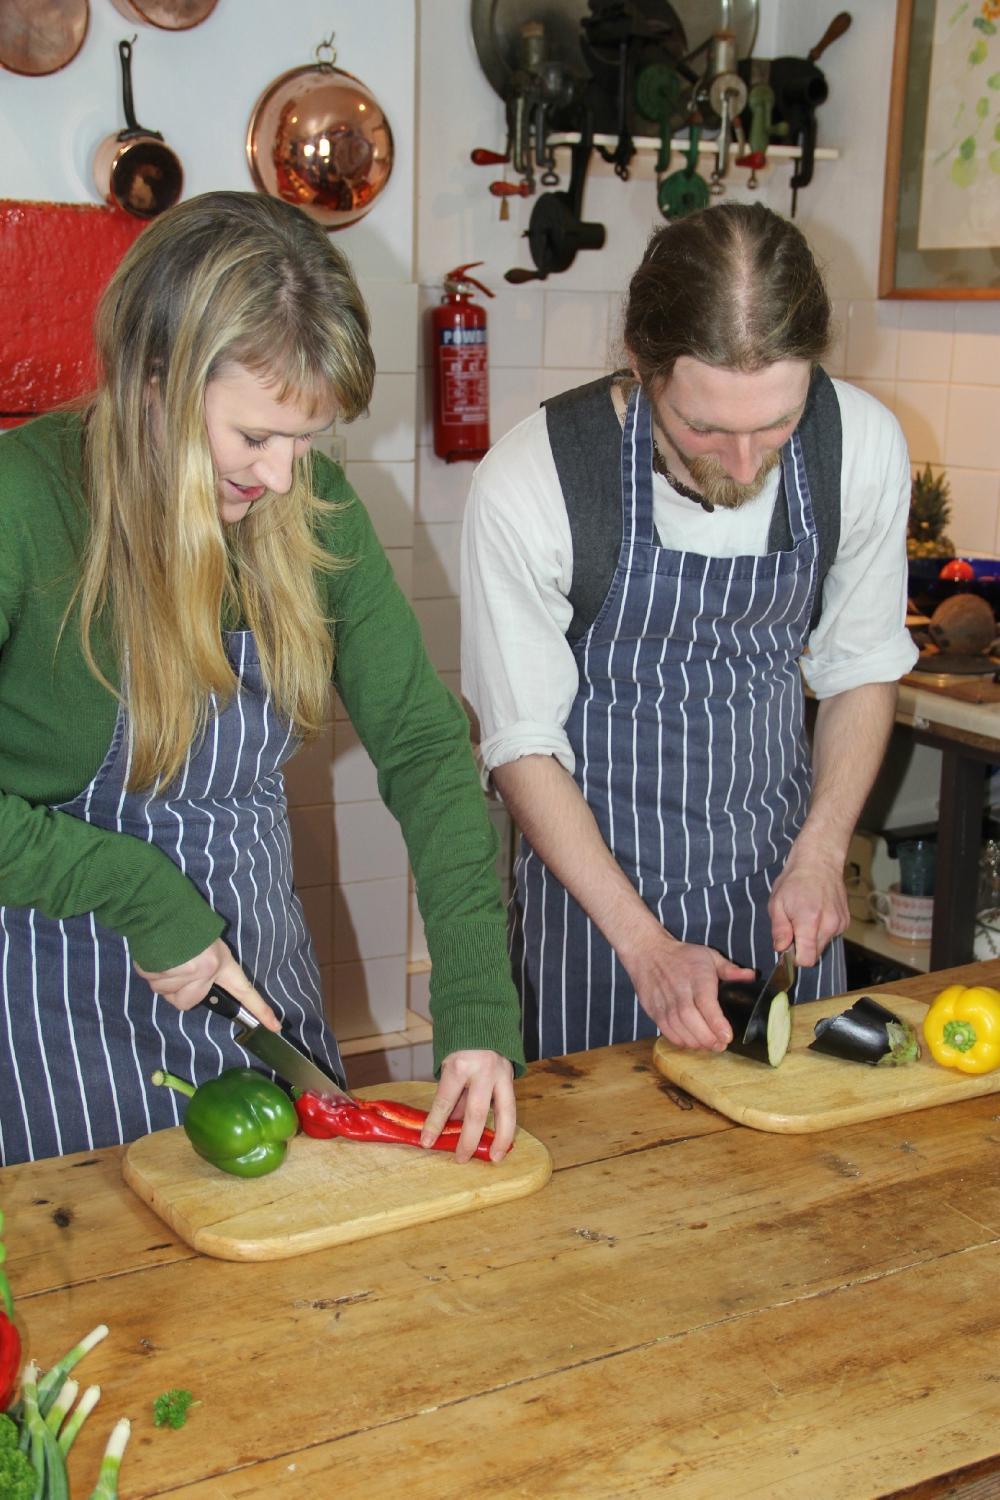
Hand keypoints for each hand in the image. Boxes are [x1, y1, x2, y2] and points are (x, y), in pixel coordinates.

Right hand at [134, 937, 280, 1031]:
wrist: (162, 911)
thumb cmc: (188, 929)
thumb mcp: (209, 947)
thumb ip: (208, 971)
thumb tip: (193, 990)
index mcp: (221, 963)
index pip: (245, 990)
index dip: (260, 1009)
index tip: (276, 1027)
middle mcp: (204, 971)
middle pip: (190, 1001)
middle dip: (182, 989)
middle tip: (181, 965)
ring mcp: (181, 973)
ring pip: (169, 995)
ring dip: (166, 981)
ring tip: (168, 957)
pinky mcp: (157, 974)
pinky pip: (154, 986)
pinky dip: (153, 975)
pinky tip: (158, 957)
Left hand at [420, 1050, 515, 1163]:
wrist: (483, 1016)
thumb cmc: (460, 1042)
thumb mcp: (448, 1064)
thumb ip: (452, 1093)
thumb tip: (452, 1122)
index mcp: (459, 1066)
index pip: (445, 1101)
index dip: (435, 1124)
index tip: (427, 1142)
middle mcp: (483, 1071)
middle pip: (476, 1113)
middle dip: (469, 1139)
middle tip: (461, 1158)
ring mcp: (501, 1073)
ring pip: (506, 1112)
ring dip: (501, 1137)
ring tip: (496, 1156)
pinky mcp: (512, 1075)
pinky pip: (510, 1104)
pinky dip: (506, 1123)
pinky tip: (503, 1139)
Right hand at [626, 934, 754, 1050]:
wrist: (648, 953)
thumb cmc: (682, 956)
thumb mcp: (709, 956)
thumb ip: (730, 969)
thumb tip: (752, 976)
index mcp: (696, 977)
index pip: (706, 1004)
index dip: (717, 1023)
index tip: (727, 1036)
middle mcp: (679, 991)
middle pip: (692, 1021)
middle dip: (708, 1038)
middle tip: (721, 1045)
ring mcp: (665, 1003)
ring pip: (679, 1029)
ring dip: (696, 1042)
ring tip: (710, 1045)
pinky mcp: (654, 1011)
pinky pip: (667, 1032)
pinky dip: (681, 1041)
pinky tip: (692, 1042)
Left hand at [769, 843, 849, 968]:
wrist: (819, 862)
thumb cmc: (794, 880)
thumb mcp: (776, 903)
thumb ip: (779, 929)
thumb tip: (781, 949)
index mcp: (809, 921)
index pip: (807, 959)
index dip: (795, 958)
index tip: (788, 947)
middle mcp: (829, 924)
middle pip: (815, 954)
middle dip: (802, 947)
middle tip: (793, 928)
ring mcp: (840, 923)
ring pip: (823, 945)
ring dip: (812, 938)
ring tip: (805, 917)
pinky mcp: (846, 921)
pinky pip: (831, 935)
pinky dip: (822, 930)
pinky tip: (817, 913)